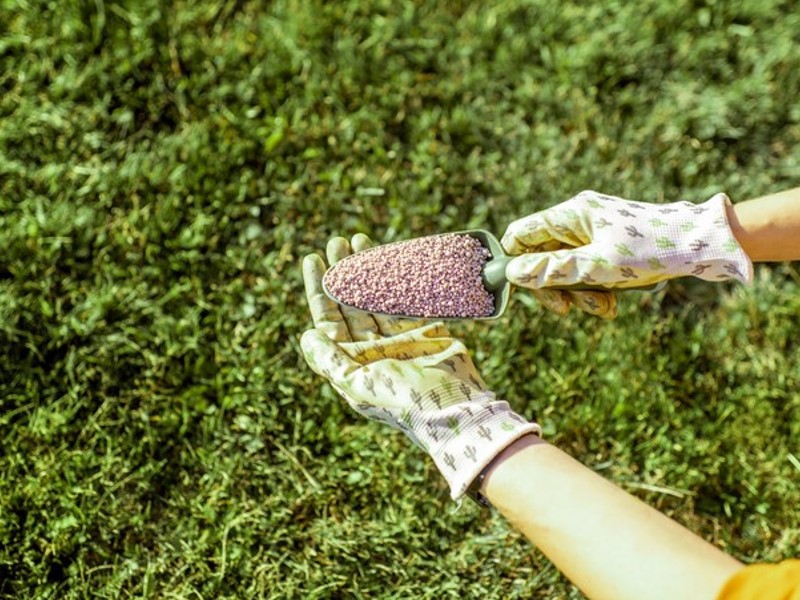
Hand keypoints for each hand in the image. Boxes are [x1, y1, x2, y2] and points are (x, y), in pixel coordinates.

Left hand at [300, 234, 540, 498]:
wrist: (454, 408)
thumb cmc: (402, 400)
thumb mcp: (357, 383)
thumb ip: (329, 359)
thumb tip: (307, 334)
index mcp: (351, 361)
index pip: (327, 319)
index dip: (319, 289)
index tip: (314, 259)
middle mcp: (372, 348)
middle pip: (350, 302)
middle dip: (343, 271)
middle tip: (338, 241)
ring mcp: (398, 338)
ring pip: (377, 296)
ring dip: (368, 269)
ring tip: (360, 239)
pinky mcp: (425, 330)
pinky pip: (407, 299)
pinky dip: (398, 279)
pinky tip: (390, 258)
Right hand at [501, 190, 752, 317]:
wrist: (704, 244)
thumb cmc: (652, 249)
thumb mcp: (598, 266)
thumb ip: (554, 270)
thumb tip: (514, 272)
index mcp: (570, 215)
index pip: (522, 234)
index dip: (516, 262)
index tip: (527, 288)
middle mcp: (578, 221)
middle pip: (542, 256)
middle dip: (554, 286)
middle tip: (567, 309)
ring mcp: (594, 233)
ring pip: (566, 268)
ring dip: (578, 292)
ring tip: (604, 307)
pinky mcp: (609, 247)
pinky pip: (588, 271)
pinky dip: (595, 288)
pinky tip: (613, 303)